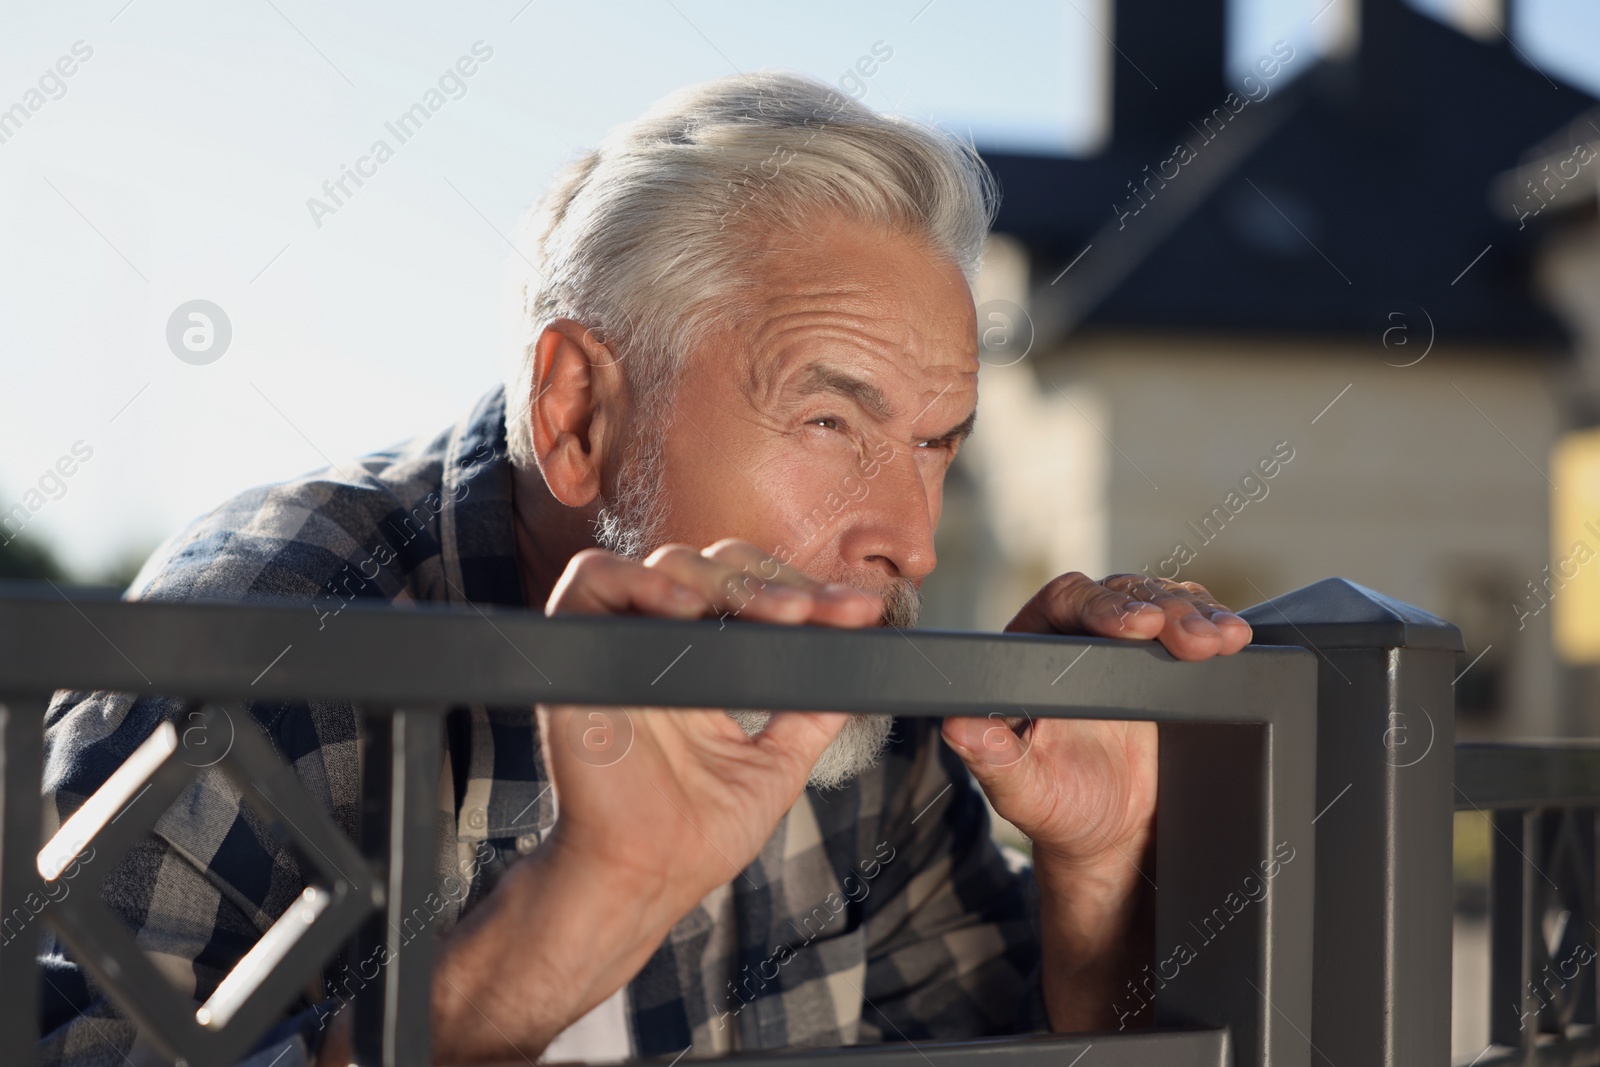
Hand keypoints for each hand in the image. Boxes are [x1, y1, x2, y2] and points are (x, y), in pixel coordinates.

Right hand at [425, 540, 881, 1063]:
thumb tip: (860, 673)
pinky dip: (637, 579)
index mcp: (706, 664)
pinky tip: (686, 607)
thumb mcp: (776, 764)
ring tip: (775, 612)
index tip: (861, 612)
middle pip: (717, 566)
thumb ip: (811, 713)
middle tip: (819, 611)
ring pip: (666, 563)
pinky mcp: (576, 652)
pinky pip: (591, 578)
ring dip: (726, 578)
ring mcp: (621, 645)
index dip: (806, 592)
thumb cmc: (695, 836)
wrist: (644, 881)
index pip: (754, 595)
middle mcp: (663, 645)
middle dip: (777, 581)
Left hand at [942, 572, 1249, 865]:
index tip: (1134, 628)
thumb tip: (957, 726)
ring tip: (1222, 642)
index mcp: (1034, 647)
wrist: (1115, 835)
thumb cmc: (1059, 807)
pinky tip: (1237, 637)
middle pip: (1124, 594)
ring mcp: (1132, 645)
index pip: (1065, 603)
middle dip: (1163, 610)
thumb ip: (991, 759)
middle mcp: (1082, 634)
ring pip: (1166, 601)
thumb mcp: (1023, 791)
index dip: (1099, 607)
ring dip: (1197, 615)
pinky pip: (1197, 624)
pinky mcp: (1173, 658)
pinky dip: (1219, 626)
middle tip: (1194, 641)